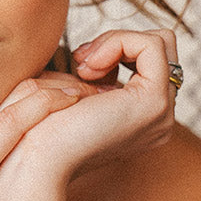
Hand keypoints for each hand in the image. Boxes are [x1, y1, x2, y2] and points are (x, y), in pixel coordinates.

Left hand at [0, 28, 179, 198]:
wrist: (38, 159)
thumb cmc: (42, 126)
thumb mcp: (74, 92)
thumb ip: (95, 74)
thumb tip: (99, 51)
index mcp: (143, 117)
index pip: (149, 58)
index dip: (113, 47)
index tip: (80, 65)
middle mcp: (160, 117)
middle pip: (161, 47)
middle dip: (119, 40)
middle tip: (84, 63)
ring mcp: (162, 111)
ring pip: (158, 42)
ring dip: (115, 41)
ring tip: (84, 67)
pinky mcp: (153, 102)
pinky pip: (151, 45)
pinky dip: (118, 41)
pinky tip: (89, 67)